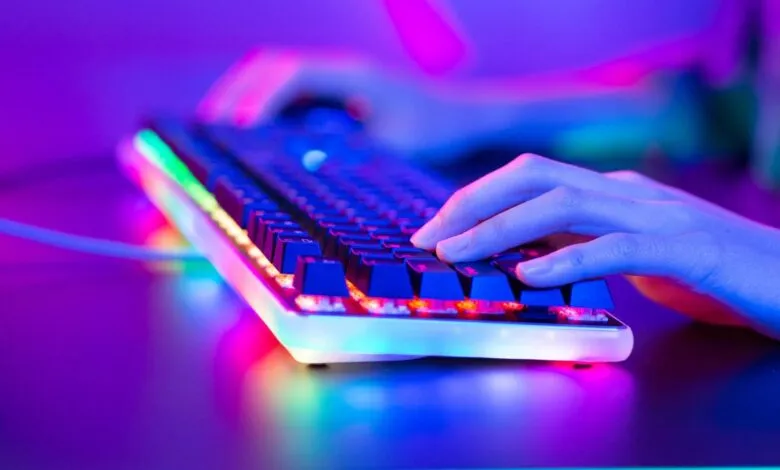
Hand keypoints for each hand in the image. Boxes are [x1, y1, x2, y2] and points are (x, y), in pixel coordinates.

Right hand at [196, 48, 506, 157]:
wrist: (466, 119)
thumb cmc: (438, 131)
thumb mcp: (395, 149)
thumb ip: (352, 157)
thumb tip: (303, 169)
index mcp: (351, 75)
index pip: (290, 77)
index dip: (258, 101)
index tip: (237, 130)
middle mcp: (339, 71)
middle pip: (271, 69)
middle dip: (236, 96)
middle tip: (207, 130)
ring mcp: (337, 80)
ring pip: (276, 78)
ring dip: (246, 99)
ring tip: (218, 131)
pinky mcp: (338, 94)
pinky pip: (291, 94)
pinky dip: (266, 109)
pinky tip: (254, 136)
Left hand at [411, 154, 779, 339]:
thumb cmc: (712, 272)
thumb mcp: (634, 254)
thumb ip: (586, 246)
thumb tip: (526, 257)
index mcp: (613, 192)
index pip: (530, 177)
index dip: (475, 199)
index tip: (434, 229)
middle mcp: (628, 192)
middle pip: (535, 175)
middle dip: (472, 203)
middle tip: (430, 238)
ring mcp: (659, 215)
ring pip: (565, 203)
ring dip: (501, 228)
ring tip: (459, 254)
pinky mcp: (688, 249)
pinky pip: (617, 247)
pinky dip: (568, 259)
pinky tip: (530, 276)